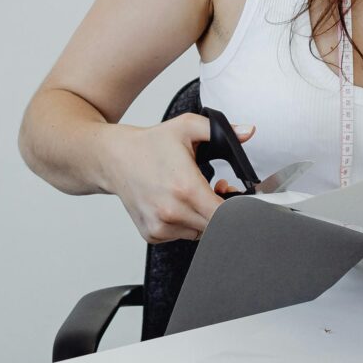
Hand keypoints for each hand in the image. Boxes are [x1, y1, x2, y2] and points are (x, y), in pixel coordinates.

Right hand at [100, 114, 248, 243]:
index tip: (234, 195)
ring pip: (200, 233)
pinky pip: (182, 235)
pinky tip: (176, 203)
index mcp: (185, 188)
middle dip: (222, 210)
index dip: (237, 207)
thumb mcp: (187, 127)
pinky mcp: (152, 234)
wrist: (114, 158)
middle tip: (216, 190)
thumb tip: (248, 132)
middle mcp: (172, 212)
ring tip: (192, 194)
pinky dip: (185, 222)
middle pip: (216, 226)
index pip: (226, 215)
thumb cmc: (149, 144)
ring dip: (203, 217)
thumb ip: (222, 130)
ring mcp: (161, 226)